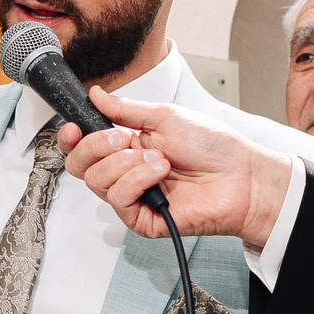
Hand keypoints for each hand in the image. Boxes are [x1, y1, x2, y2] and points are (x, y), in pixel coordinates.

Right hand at [59, 88, 295, 249]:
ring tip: (160, 159)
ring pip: (98, 182)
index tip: (74, 127)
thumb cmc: (213, 147)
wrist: (241, 176)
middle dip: (96, 147)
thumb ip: (126, 109)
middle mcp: (126, 172)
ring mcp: (134, 196)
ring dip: (128, 164)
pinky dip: (138, 181)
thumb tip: (97, 94)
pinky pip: (119, 200)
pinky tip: (161, 175)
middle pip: (81, 166)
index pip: (85, 147)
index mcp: (129, 146)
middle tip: (123, 139)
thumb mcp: (165, 116)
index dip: (73, 138)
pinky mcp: (142, 218)